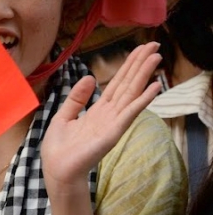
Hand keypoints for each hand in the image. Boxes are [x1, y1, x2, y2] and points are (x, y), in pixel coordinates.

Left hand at [41, 41, 162, 189]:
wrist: (57, 169)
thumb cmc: (59, 148)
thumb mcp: (64, 116)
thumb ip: (76, 98)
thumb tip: (89, 77)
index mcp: (98, 110)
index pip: (117, 83)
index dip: (128, 66)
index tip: (140, 49)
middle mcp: (110, 115)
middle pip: (128, 85)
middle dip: (140, 65)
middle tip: (155, 45)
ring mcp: (113, 124)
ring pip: (131, 94)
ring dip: (144, 76)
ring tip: (157, 58)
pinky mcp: (112, 133)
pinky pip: (129, 114)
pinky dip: (141, 100)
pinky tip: (153, 88)